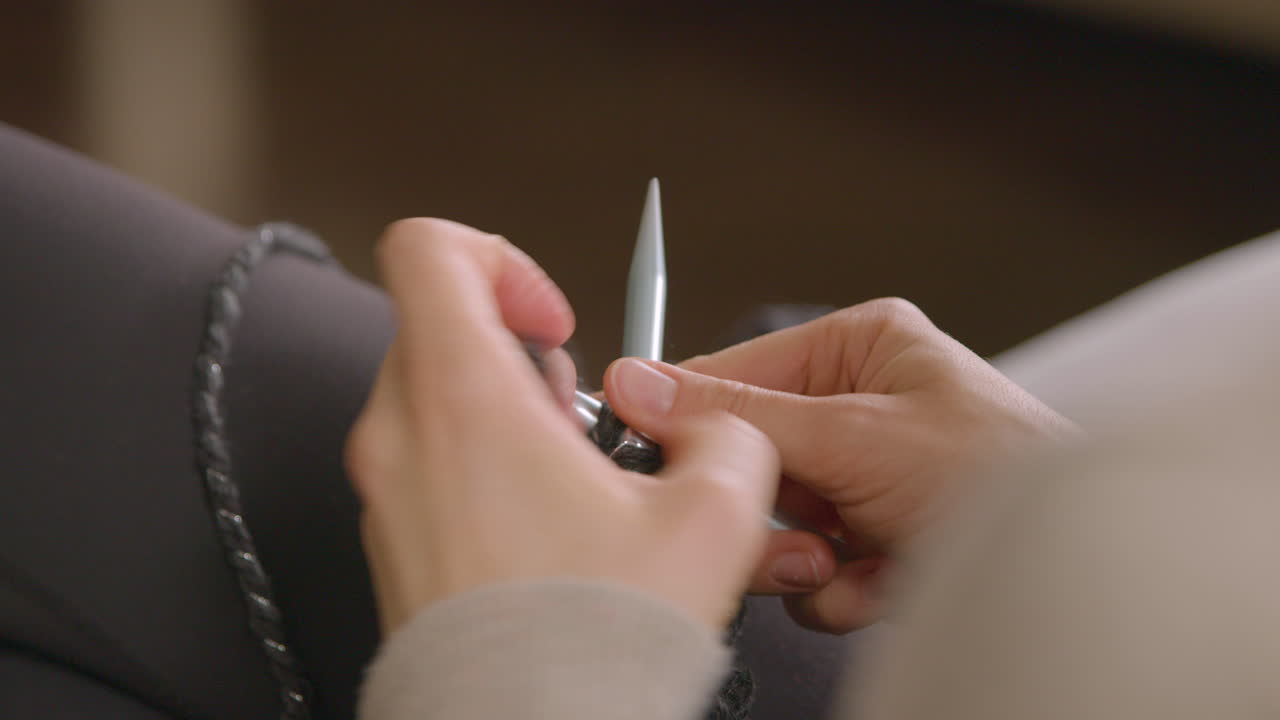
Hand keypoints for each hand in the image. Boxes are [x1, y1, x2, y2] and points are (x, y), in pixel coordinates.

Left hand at [345, 219, 779, 633]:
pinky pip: (429, 469)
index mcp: (461, 398)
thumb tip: (714, 432)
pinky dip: (483, 473)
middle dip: (522, 356)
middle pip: (443, 328)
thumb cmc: (584, 642)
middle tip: (575, 420)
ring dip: (506, 417)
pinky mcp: (393, 544)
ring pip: (437, 401)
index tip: (554, 317)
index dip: (504, 259)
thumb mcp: (711, 517)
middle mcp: (401, 438)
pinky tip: (545, 533)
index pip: (429, 250)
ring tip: (570, 484)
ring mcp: (386, 494)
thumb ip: (729, 437)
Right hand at [603, 298, 1077, 632]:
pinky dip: (839, 588)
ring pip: (774, 522)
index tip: (638, 445)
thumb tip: (642, 385)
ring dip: (804, 557)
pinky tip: (884, 581)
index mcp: (859, 349)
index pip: (735, 373)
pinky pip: (810, 568)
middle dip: (769, 509)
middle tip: (790, 532)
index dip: (686, 416)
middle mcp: (859, 407)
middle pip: (750, 459)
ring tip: (854, 558)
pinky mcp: (876, 540)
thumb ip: (740, 415)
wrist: (1078, 574)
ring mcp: (866, 479)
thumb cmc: (1007, 475)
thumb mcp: (855, 434)